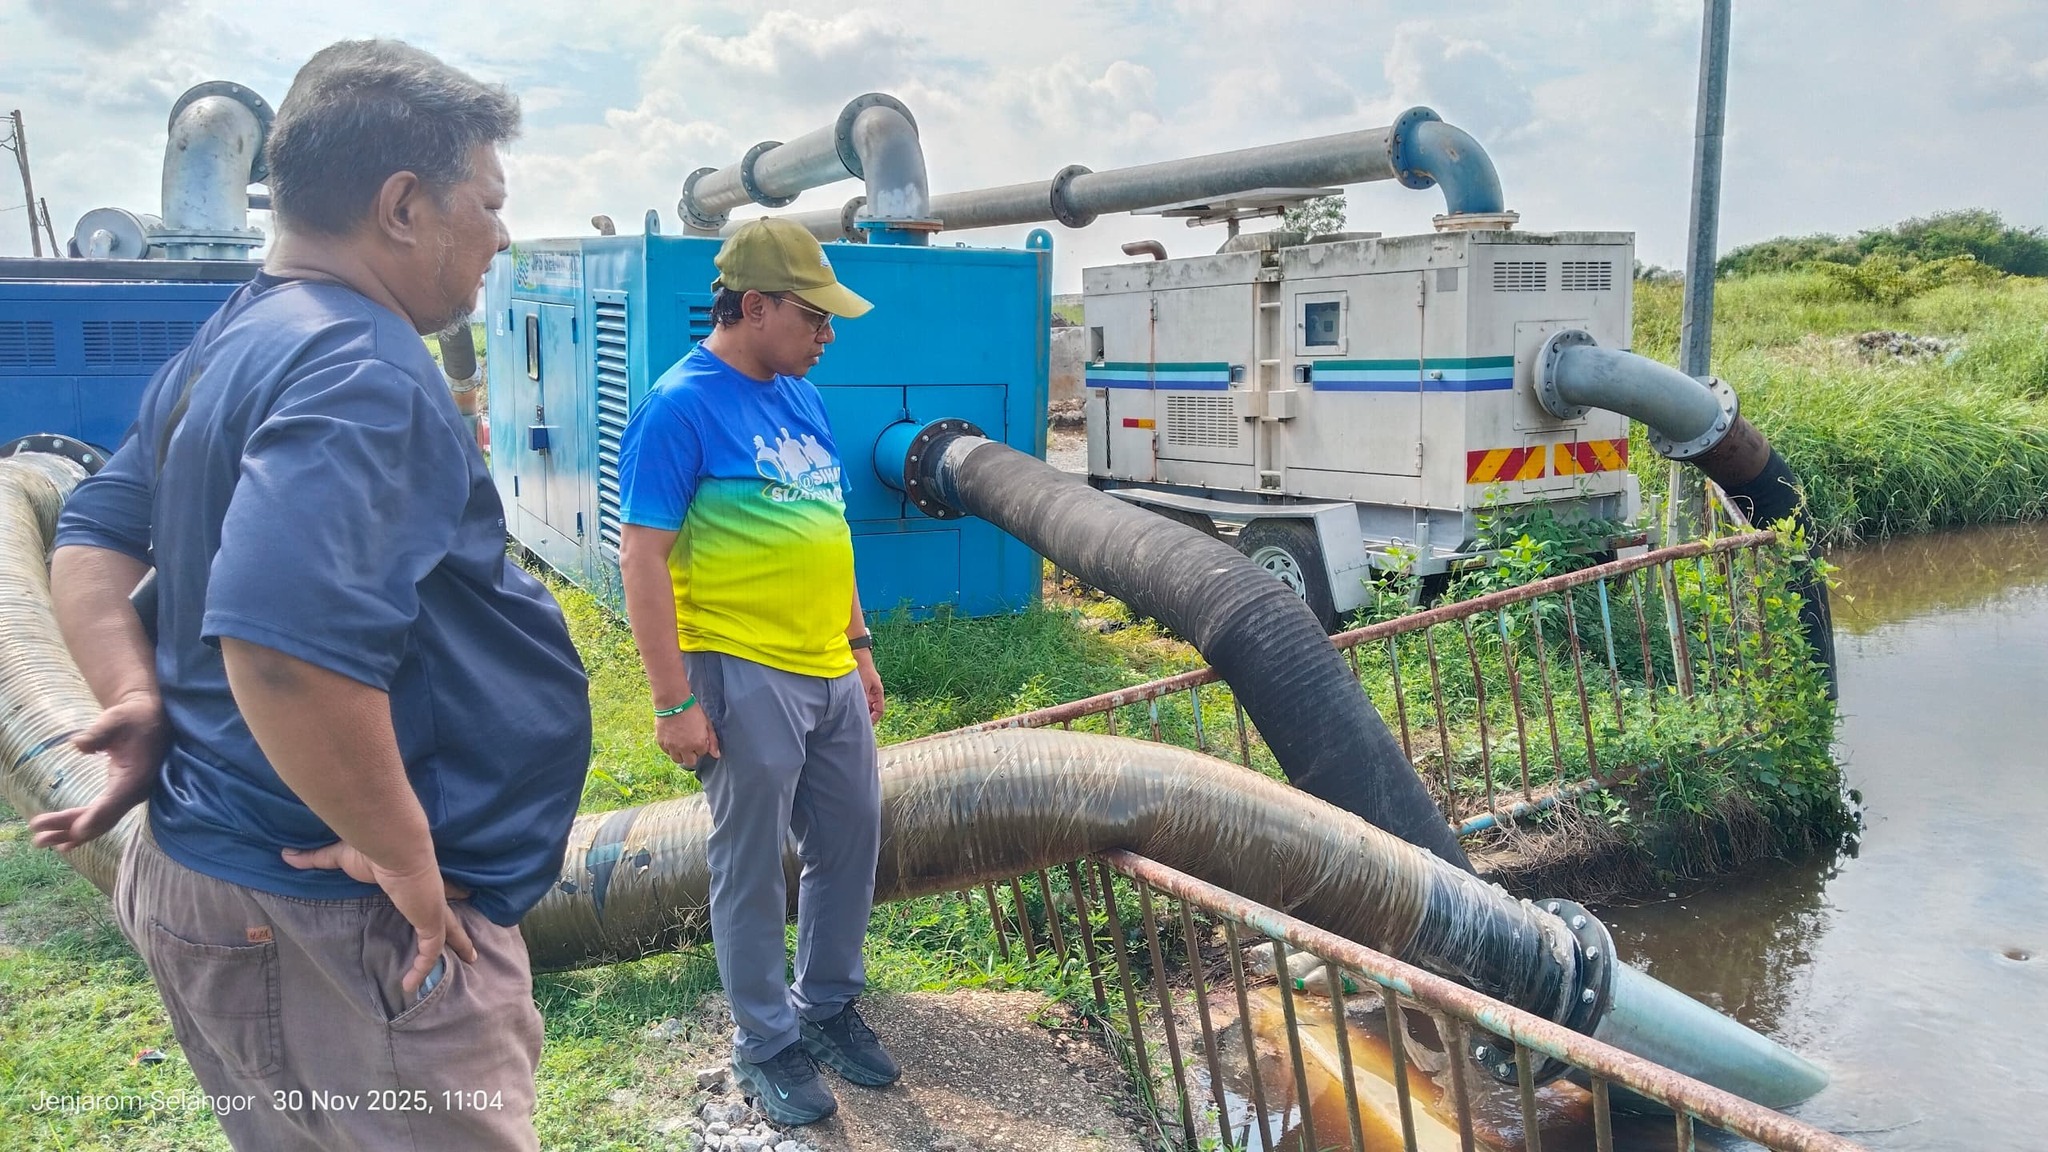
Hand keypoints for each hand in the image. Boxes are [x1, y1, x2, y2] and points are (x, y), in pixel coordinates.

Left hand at [28, 692, 166, 851]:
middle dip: (70, 829)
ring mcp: (128, 796)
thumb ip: (98, 733)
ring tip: (41, 842)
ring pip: (100, 822)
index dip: (94, 817)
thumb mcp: (115, 720)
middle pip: (101, 818)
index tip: (74, 832)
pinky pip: (102, 817)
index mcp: (136, 776)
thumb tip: (78, 744)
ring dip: (71, 833)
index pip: (114, 802)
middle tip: (38, 839)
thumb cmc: (133, 718)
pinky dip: (83, 828)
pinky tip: (65, 841)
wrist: (150, 719)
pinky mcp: (121, 796)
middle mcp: (135, 792)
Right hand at [283, 841, 474, 997]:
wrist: (393, 846)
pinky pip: (429, 951)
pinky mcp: (431, 922)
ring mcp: (433, 909)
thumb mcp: (340, 857)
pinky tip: (410, 985)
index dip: (439, 900)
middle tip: (470, 943)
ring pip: (451, 933)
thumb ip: (316, 860)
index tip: (449, 903)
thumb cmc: (372, 849)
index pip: (431, 893)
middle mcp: (430, 895)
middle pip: (450, 915)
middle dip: (460, 929)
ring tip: (469, 958)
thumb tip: (286, 855)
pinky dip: (422, 967)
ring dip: (460, 945)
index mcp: (415, 881)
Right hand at [655, 706, 719, 765]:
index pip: (702, 753)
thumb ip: (713, 741)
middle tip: (690, 744)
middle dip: (692, 756)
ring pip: (677, 760)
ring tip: (681, 743)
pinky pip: (667, 752)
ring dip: (681, 754)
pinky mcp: (662, 743)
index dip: (701, 745)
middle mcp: (685, 748)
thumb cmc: (692, 711)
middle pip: (690, 763)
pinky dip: (670, 749)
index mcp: (699, 744)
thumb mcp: (707, 723)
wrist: (673, 702)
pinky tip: (673, 739)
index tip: (699, 737)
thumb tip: (716, 755)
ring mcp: (672, 747)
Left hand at [855, 650, 884, 722]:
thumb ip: (863, 699)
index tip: (866, 725)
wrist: (858, 654)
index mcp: (878, 692)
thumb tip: (860, 712)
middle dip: (867, 716)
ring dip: (862, 709)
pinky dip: (858, 703)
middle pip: (873, 709)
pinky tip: (849, 705)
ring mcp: (868, 688)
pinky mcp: (862, 685)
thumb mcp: (863, 686)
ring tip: (852, 715)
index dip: (874, 719)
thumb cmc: (862, 668)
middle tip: (857, 722)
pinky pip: (862, 698)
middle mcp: (874, 691)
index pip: (880, 710)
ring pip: (867, 704)